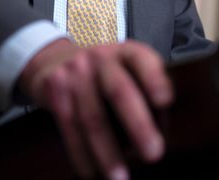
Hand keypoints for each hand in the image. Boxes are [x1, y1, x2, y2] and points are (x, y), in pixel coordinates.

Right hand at [18, 39, 172, 178]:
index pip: (143, 60)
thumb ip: (144, 91)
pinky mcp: (55, 89)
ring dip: (107, 152)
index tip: (165, 101)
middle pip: (119, 90)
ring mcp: (75, 72)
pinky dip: (80, 153)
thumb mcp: (125, 69)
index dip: (154, 79)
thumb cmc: (102, 74)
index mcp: (126, 52)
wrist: (53, 60)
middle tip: (154, 153)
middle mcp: (101, 58)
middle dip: (137, 124)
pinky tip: (90, 172)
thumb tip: (161, 132)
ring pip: (92, 116)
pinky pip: (69, 126)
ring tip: (120, 177)